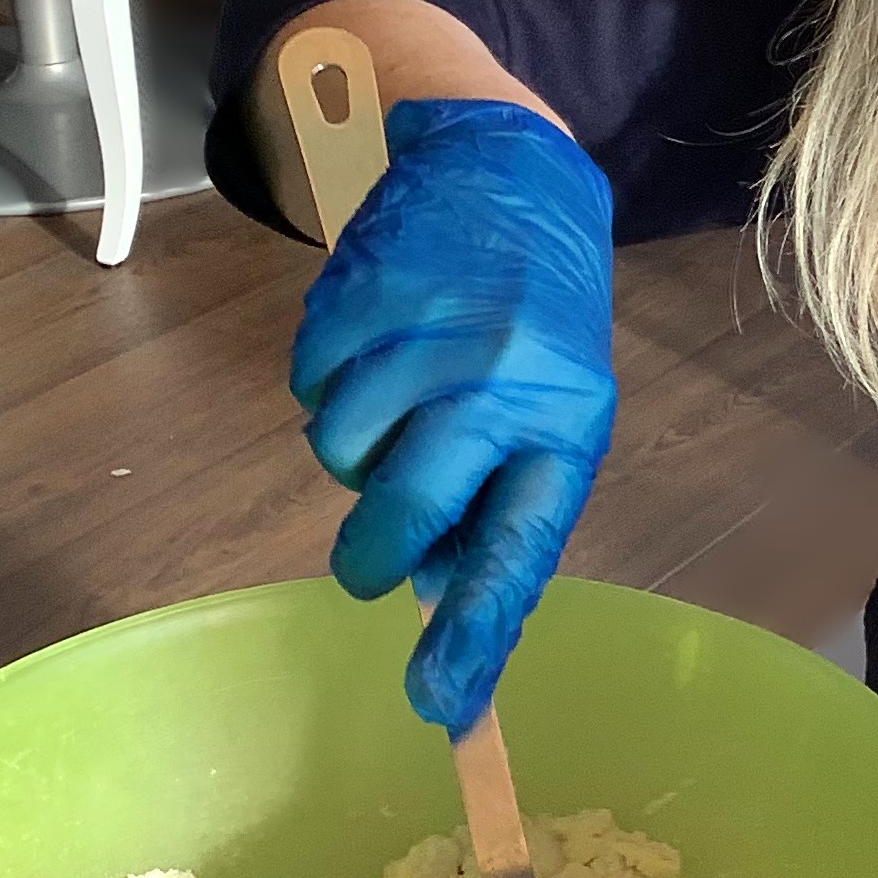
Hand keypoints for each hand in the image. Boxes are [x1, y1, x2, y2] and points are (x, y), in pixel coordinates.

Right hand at [290, 98, 616, 735]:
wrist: (508, 173)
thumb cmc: (535, 320)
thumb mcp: (553, 408)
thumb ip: (502, 496)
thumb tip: (437, 596)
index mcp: (565, 422)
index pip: (521, 546)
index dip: (476, 632)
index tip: (437, 703)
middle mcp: (501, 381)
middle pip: (408, 508)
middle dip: (374, 553)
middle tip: (367, 561)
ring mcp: (428, 334)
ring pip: (343, 451)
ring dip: (354, 450)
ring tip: (396, 402)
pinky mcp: (365, 293)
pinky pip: (311, 385)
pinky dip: (327, 385)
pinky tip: (371, 348)